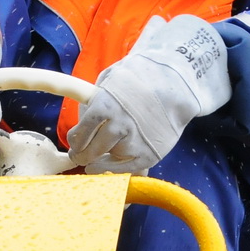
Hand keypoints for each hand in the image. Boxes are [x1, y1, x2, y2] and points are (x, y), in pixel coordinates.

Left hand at [67, 15, 230, 174]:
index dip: (75, 142)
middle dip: (81, 156)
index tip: (75, 144)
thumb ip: (93, 98)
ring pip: (107, 159)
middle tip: (79, 157)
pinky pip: (124, 169)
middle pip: (90, 151)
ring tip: (96, 158)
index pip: (79, 134)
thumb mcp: (111, 79)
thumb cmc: (140, 80)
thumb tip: (81, 118)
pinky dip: (112, 170)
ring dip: (100, 159)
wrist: (174, 86)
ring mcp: (133, 143)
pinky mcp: (148, 155)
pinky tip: (105, 168)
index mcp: (104, 106)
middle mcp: (118, 126)